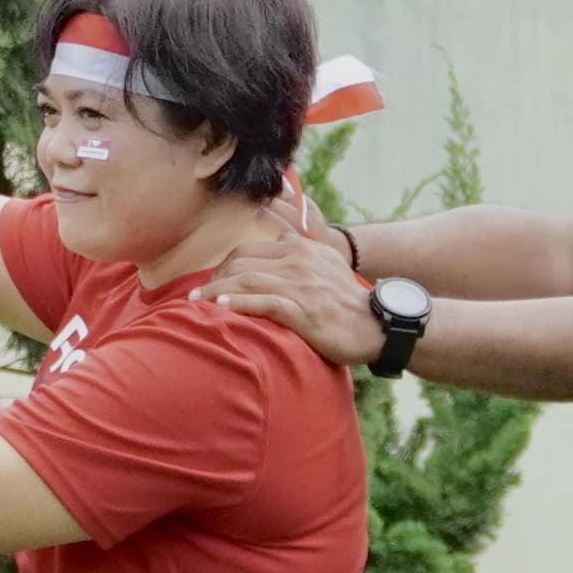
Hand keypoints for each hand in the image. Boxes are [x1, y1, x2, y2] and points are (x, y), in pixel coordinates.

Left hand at [204, 221, 382, 366]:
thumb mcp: (324, 267)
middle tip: (195, 297)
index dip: (223, 266)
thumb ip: (298, 258)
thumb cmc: (345, 301)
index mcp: (299, 248)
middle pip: (241, 262)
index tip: (210, 283)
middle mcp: (298, 260)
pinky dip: (238, 303)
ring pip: (246, 280)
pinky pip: (264, 302)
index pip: (248, 250)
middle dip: (214, 278)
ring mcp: (300, 284)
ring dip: (215, 291)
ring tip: (196, 303)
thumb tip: (271, 259)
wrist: (377, 324)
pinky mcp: (304, 310)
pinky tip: (221, 308)